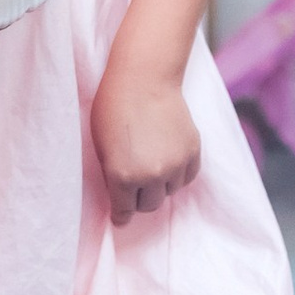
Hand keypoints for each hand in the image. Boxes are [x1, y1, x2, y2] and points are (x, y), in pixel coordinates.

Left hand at [90, 63, 201, 224]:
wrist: (144, 78)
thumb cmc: (113, 107)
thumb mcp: (101, 146)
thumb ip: (112, 174)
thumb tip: (120, 196)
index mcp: (123, 176)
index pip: (124, 211)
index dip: (121, 215)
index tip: (121, 217)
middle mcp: (151, 175)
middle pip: (149, 206)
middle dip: (140, 198)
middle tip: (134, 185)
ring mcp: (175, 164)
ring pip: (169, 192)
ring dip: (160, 184)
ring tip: (152, 162)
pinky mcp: (193, 152)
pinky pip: (187, 177)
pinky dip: (178, 173)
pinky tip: (168, 158)